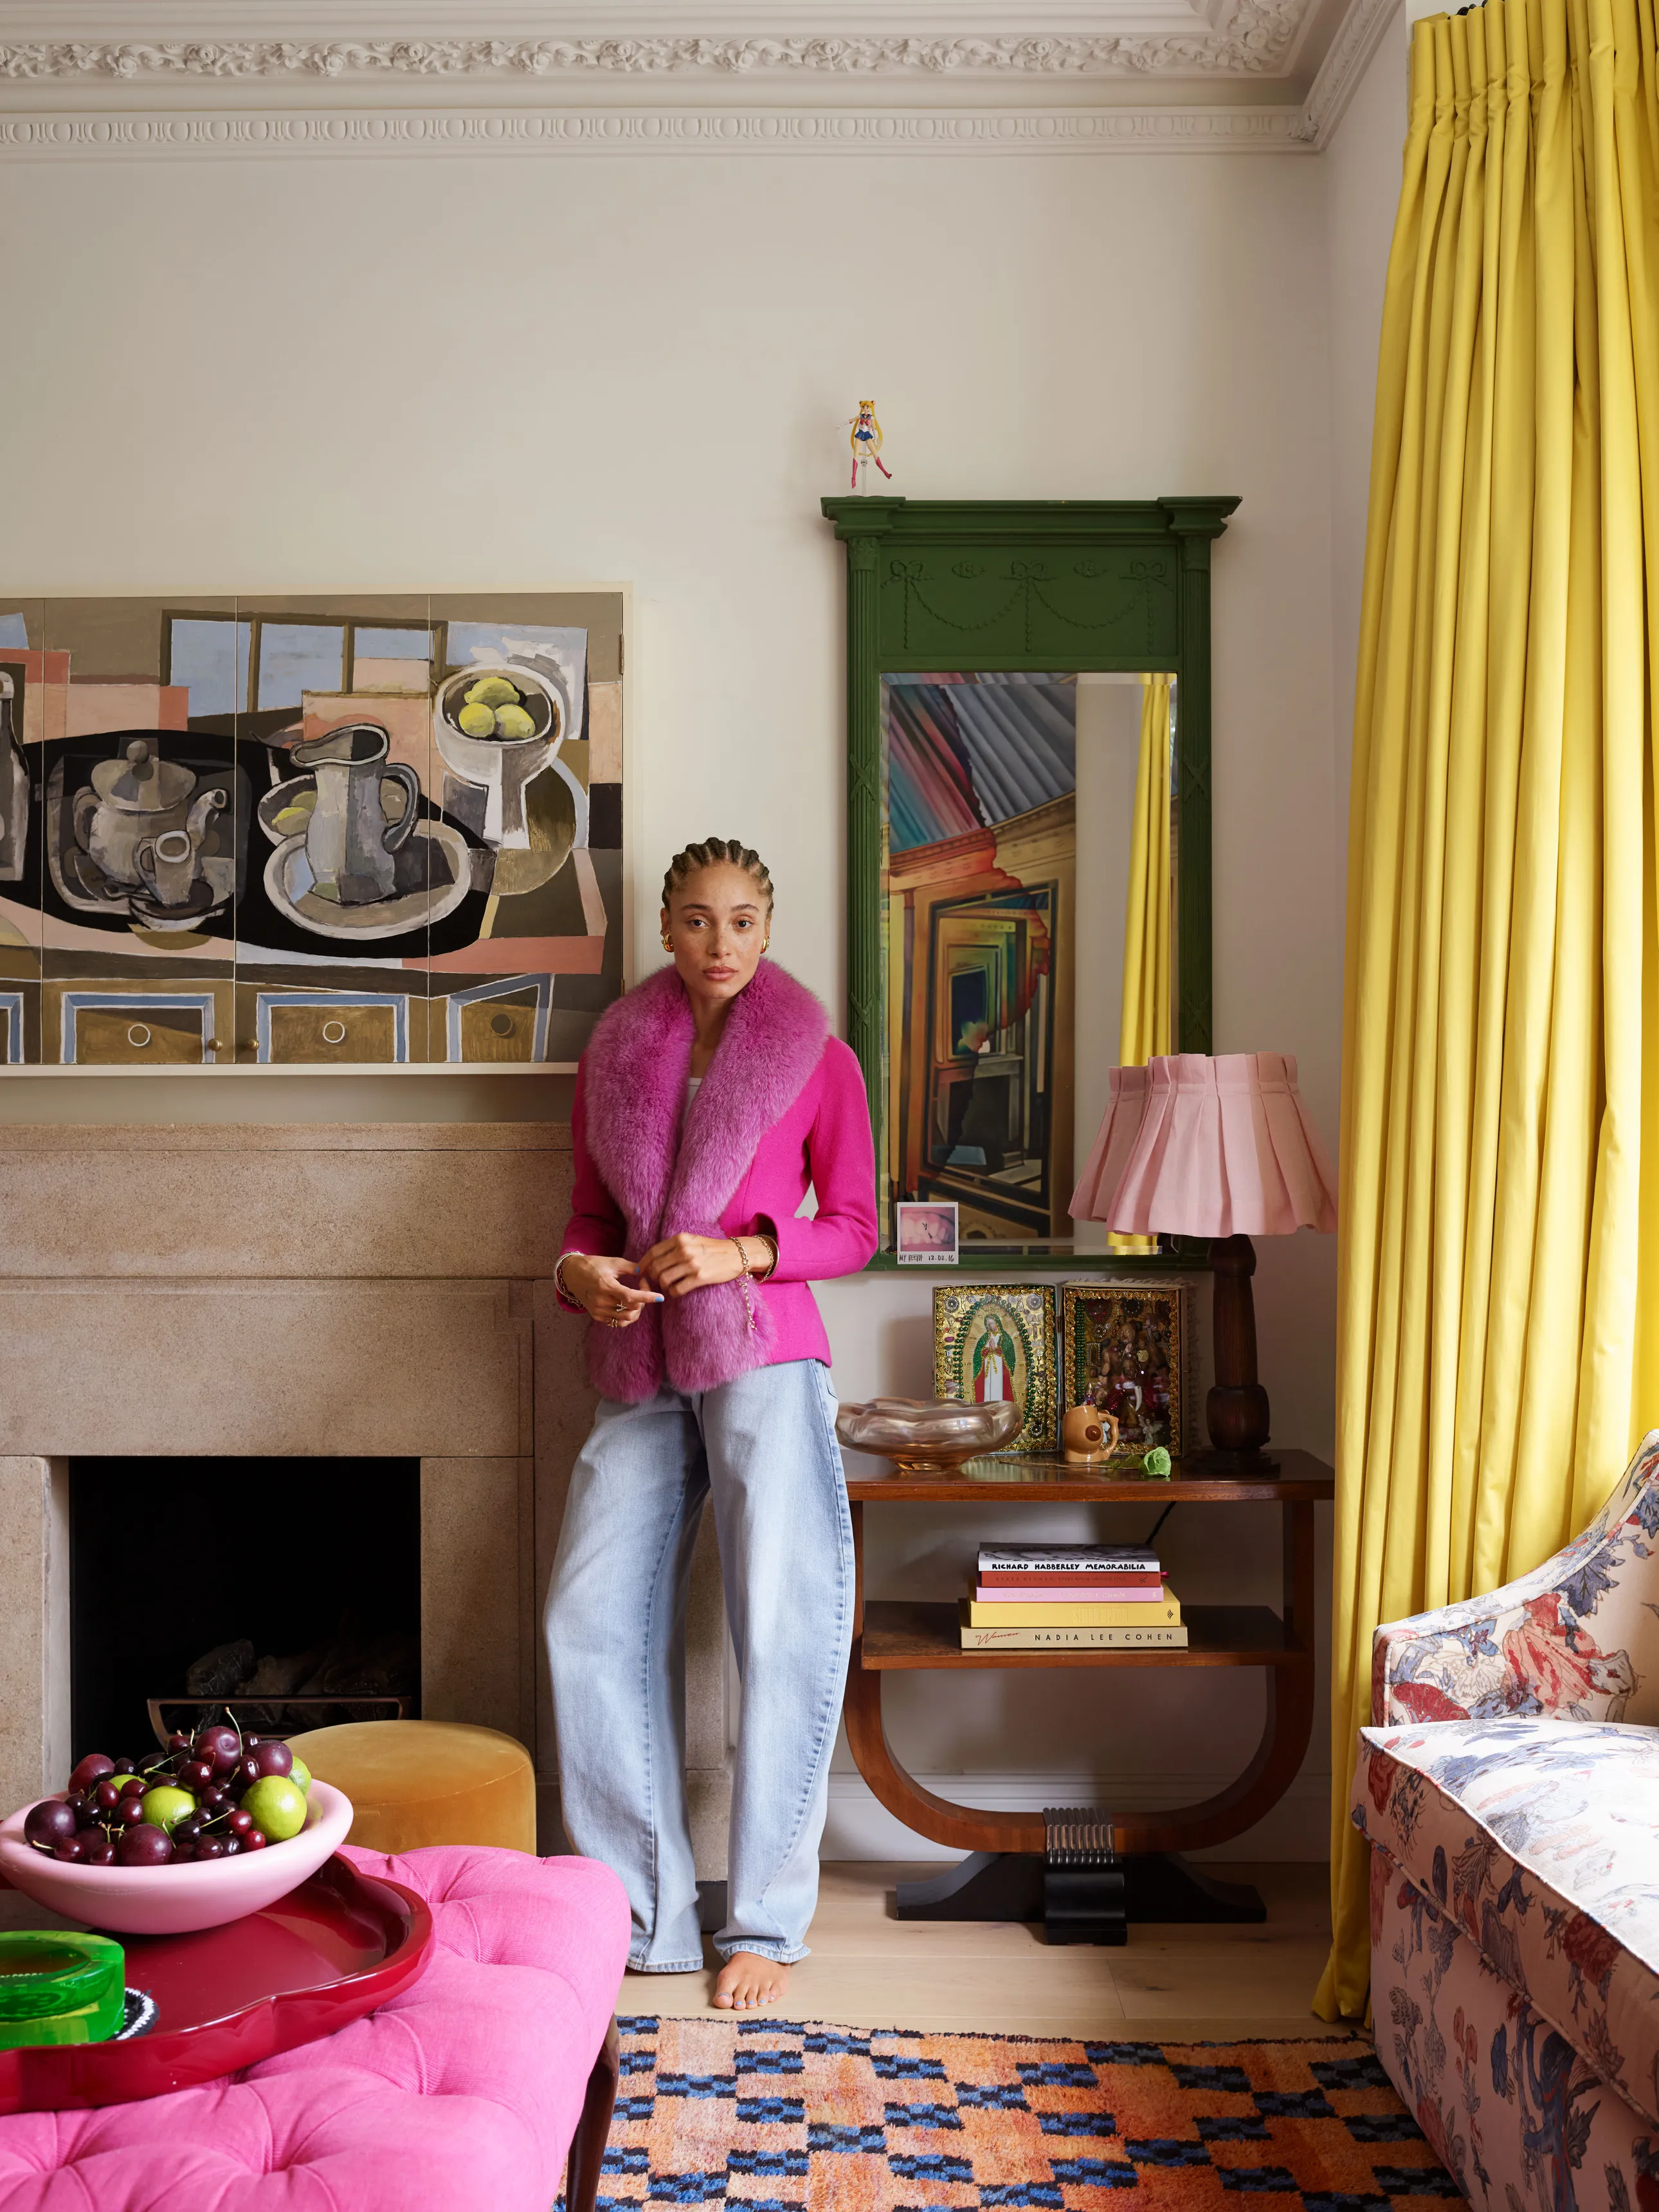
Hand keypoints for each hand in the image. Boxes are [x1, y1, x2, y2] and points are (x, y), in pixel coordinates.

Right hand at [561, 1254, 660, 1327]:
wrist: (572, 1274)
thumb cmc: (593, 1265)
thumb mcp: (612, 1262)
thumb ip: (631, 1267)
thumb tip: (646, 1271)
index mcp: (606, 1285)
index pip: (630, 1296)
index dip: (647, 1297)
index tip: (660, 1297)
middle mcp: (601, 1301)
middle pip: (631, 1308)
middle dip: (643, 1300)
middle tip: (643, 1286)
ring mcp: (598, 1310)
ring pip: (626, 1318)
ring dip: (637, 1310)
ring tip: (636, 1298)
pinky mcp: (597, 1316)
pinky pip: (617, 1322)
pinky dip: (627, 1316)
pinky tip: (628, 1305)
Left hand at [640, 1233, 772, 1299]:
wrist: (736, 1254)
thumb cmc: (712, 1249)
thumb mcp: (692, 1240)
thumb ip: (674, 1247)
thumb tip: (653, 1260)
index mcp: (680, 1239)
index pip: (653, 1252)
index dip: (644, 1264)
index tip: (641, 1271)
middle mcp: (684, 1250)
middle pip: (656, 1267)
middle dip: (652, 1278)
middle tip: (654, 1282)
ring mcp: (692, 1264)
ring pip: (664, 1280)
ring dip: (663, 1286)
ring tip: (667, 1287)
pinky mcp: (699, 1277)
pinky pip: (677, 1289)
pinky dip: (673, 1293)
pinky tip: (677, 1291)